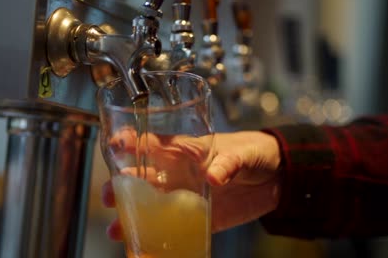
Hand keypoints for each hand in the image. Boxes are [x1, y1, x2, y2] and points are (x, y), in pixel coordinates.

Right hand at [102, 130, 281, 239]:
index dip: (130, 141)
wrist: (278, 177)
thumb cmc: (256, 153)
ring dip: (131, 215)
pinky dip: (156, 237)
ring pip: (151, 205)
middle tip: (109, 195)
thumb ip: (228, 162)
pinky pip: (173, 228)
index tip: (113, 145)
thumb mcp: (243, 152)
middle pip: (142, 177)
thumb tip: (214, 177)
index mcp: (186, 151)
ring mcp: (186, 196)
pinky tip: (141, 246)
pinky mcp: (199, 218)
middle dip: (121, 185)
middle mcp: (179, 173)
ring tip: (116, 227)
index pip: (152, 143)